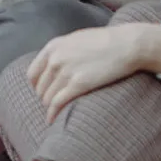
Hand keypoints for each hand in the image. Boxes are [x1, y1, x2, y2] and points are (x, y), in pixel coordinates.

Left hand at [26, 23, 160, 121]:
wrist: (127, 45)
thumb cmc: (106, 42)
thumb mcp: (76, 40)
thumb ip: (62, 51)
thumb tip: (53, 64)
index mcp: (53, 47)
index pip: (32, 73)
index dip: (36, 86)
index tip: (42, 93)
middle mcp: (55, 59)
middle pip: (40, 87)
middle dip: (45, 98)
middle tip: (52, 105)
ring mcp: (66, 72)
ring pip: (47, 97)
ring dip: (50, 107)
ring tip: (55, 113)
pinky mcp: (79, 84)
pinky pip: (57, 103)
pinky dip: (52, 114)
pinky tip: (52, 120)